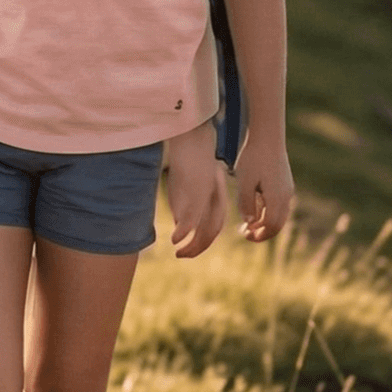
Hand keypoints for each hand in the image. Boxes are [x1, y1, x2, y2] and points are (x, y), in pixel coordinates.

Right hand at [166, 119, 226, 258]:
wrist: (194, 135)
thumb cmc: (191, 154)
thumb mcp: (193, 179)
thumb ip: (189, 200)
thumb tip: (180, 220)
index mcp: (216, 196)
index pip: (214, 227)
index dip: (203, 242)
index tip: (189, 250)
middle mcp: (213, 200)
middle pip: (209, 232)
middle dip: (197, 248)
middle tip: (182, 256)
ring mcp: (204, 198)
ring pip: (201, 229)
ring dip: (191, 245)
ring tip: (179, 253)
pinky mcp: (195, 194)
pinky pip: (191, 218)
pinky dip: (183, 232)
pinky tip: (175, 239)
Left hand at [234, 131, 293, 241]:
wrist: (267, 138)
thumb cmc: (253, 158)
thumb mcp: (244, 181)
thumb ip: (246, 203)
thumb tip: (249, 223)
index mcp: (277, 198)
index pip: (270, 226)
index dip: (258, 234)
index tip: (244, 234)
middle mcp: (286, 196)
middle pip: (278, 223)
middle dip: (263, 232)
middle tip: (246, 233)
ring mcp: (288, 190)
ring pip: (280, 214)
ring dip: (266, 222)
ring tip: (249, 222)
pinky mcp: (286, 183)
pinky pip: (280, 204)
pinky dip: (269, 211)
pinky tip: (256, 206)